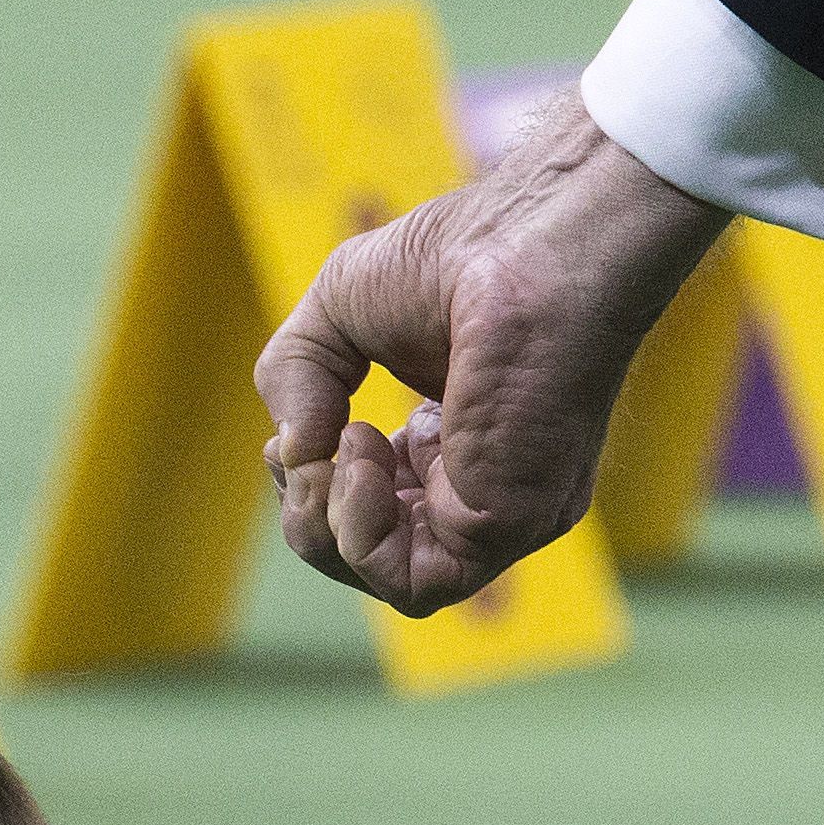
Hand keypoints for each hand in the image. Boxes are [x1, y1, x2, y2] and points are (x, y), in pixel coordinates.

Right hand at [255, 93, 728, 615]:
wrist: (532, 241)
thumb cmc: (459, 255)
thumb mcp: (335, 312)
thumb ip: (295, 380)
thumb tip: (292, 453)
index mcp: (456, 446)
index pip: (369, 512)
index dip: (312, 483)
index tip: (308, 422)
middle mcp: (484, 489)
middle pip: (370, 557)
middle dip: (310, 511)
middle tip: (315, 443)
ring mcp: (499, 514)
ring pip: (390, 581)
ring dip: (330, 525)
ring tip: (344, 445)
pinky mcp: (506, 525)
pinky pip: (414, 583)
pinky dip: (361, 533)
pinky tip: (362, 458)